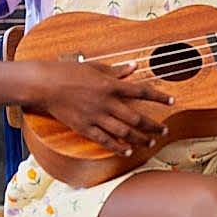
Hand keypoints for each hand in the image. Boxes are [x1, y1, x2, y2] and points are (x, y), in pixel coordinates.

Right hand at [25, 60, 171, 155]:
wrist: (44, 84)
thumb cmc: (68, 72)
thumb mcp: (95, 67)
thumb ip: (117, 70)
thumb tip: (134, 66)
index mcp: (110, 85)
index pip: (141, 91)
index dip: (159, 96)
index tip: (172, 101)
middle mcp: (106, 102)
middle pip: (136, 117)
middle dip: (153, 125)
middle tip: (164, 131)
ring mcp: (95, 116)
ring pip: (123, 131)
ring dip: (139, 138)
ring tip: (150, 142)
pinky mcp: (83, 127)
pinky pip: (104, 140)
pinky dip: (117, 146)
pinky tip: (127, 151)